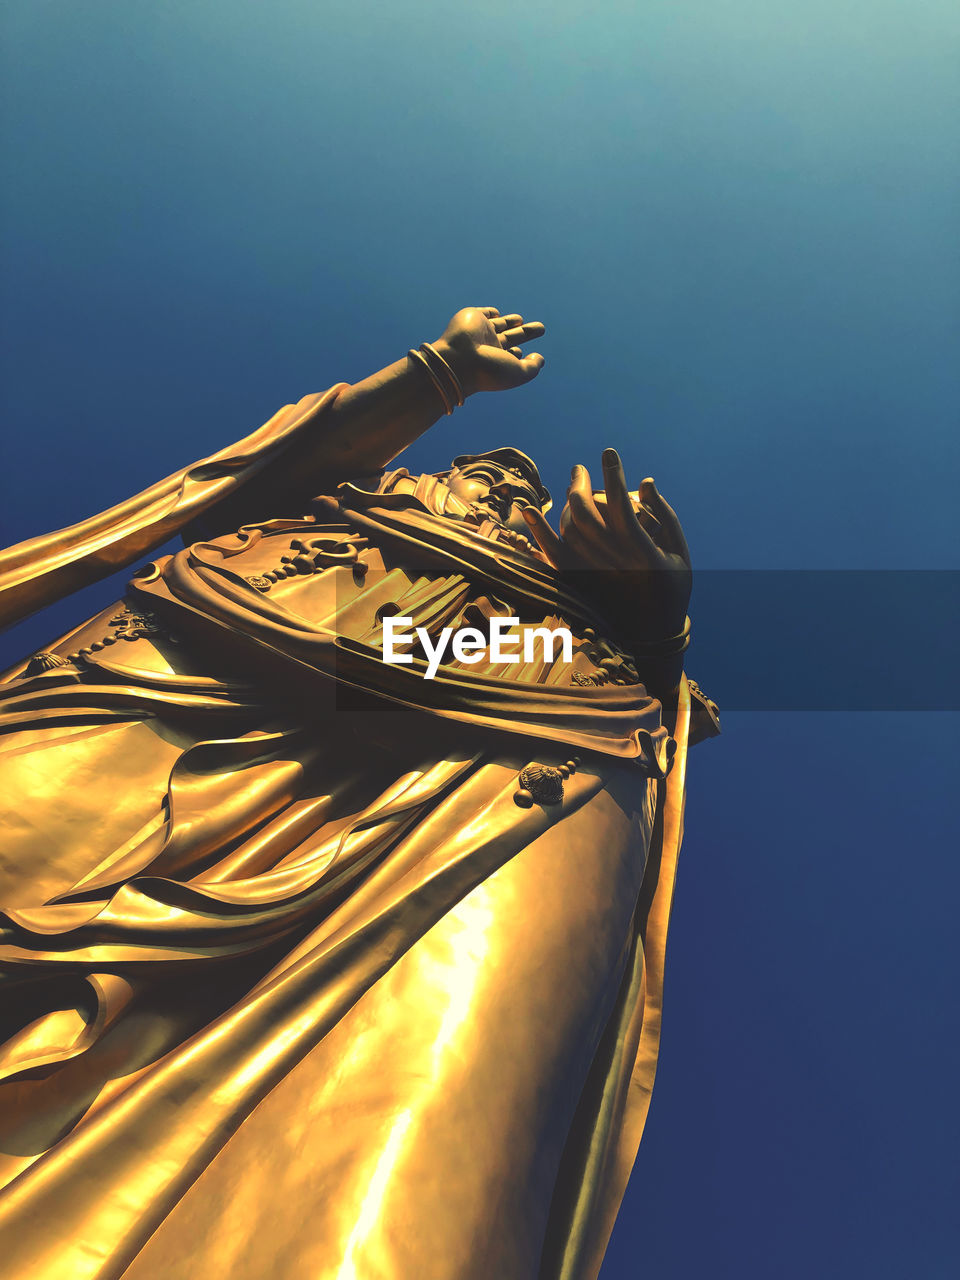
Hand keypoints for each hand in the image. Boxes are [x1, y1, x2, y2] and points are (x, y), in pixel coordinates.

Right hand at [432, 307, 544, 396]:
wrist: (460, 358)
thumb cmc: (489, 370)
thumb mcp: (518, 373)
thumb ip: (532, 367)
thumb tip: (540, 359)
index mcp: (497, 361)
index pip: (512, 355)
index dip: (519, 354)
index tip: (530, 355)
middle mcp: (490, 347)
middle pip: (512, 337)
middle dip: (526, 333)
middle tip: (541, 328)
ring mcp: (482, 332)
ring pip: (500, 324)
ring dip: (512, 322)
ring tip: (521, 320)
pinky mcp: (473, 317)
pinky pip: (486, 313)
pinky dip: (492, 312)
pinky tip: (498, 314)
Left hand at [522, 448, 691, 645]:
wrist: (653, 634)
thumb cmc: (672, 587)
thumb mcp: (680, 552)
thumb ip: (665, 515)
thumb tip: (644, 480)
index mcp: (643, 554)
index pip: (622, 507)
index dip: (613, 476)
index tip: (608, 453)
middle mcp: (614, 563)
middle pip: (587, 515)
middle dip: (581, 484)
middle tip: (581, 469)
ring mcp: (592, 575)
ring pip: (569, 530)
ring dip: (567, 503)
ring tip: (574, 487)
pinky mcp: (578, 583)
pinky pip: (552, 554)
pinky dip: (538, 531)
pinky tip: (529, 509)